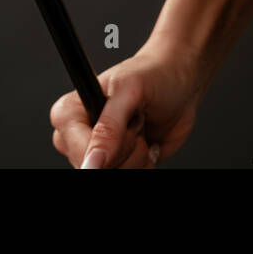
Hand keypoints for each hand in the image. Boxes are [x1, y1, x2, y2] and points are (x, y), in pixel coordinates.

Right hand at [50, 39, 203, 168]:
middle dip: (124, 151)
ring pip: (115, 176)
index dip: (100, 151)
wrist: (180, 83)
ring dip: (138, 158)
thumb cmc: (154, 75)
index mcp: (72, 111)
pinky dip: (145, 166)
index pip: (75, 149)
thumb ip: (109, 127)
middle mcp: (82, 135)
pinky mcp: (122, 164)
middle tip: (133, 122)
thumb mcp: (130, 91)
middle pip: (95, 169)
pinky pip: (130, 178)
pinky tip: (147, 142)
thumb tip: (91, 163)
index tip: (123, 137)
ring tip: (141, 128)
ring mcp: (103, 153)